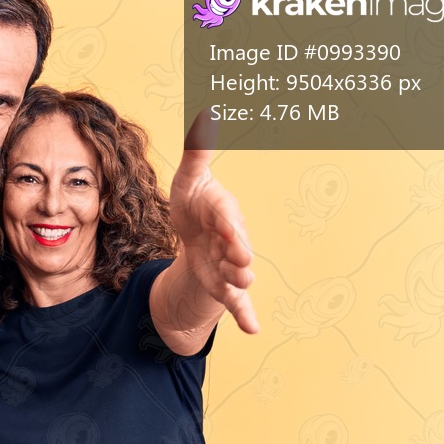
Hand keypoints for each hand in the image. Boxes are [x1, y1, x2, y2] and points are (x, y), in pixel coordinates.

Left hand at [170, 109, 258, 333]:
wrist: (195, 231)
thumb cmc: (194, 200)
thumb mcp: (190, 178)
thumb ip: (198, 153)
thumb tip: (206, 114)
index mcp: (222, 211)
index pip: (224, 215)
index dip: (226, 222)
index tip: (227, 227)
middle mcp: (231, 238)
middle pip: (236, 246)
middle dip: (238, 252)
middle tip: (242, 261)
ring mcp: (229, 263)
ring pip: (238, 273)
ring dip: (240, 279)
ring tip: (244, 283)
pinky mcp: (224, 284)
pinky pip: (237, 301)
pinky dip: (245, 314)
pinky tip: (253, 329)